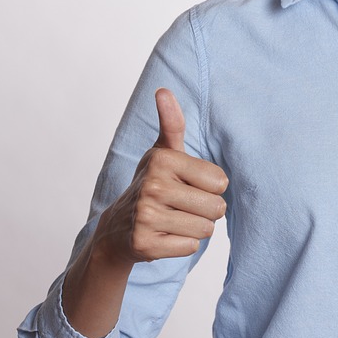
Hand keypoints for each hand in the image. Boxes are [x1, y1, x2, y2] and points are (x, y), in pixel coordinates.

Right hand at [93, 88, 228, 265]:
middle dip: (206, 211)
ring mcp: (146, 217)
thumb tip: (163, 90)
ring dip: (195, 228)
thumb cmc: (152, 184)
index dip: (210, 187)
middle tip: (182, 206)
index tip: (188, 185)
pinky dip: (182, 245)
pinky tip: (164, 236)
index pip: (220, 181)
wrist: (117, 228)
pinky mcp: (145, 245)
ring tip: (173, 220)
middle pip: (216, 208)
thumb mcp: (162, 152)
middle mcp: (152, 186)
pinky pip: (190, 247)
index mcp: (162, 160)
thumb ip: (171, 123)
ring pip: (205, 230)